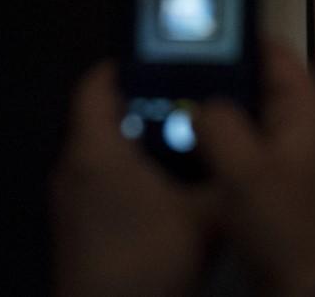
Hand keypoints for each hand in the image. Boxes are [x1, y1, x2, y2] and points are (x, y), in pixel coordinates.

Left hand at [50, 62, 220, 295]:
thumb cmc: (149, 258)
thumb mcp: (205, 213)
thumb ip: (224, 172)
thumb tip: (243, 145)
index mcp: (96, 150)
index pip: (97, 83)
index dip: (128, 62)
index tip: (164, 56)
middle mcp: (74, 167)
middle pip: (104, 116)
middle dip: (147, 105)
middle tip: (190, 100)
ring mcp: (71, 201)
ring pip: (104, 151)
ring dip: (139, 143)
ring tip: (187, 143)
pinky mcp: (76, 229)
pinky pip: (102, 182)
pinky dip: (131, 175)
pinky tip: (169, 192)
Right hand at [194, 41, 314, 295]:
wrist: (308, 287)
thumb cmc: (282, 223)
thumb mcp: (244, 169)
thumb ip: (220, 124)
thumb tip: (202, 100)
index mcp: (308, 111)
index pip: (278, 54)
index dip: (242, 38)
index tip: (200, 31)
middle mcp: (306, 126)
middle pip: (262, 84)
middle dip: (223, 76)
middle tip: (176, 68)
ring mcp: (295, 156)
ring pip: (252, 118)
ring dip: (220, 113)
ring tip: (174, 101)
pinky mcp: (281, 183)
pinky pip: (249, 149)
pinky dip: (225, 143)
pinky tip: (190, 146)